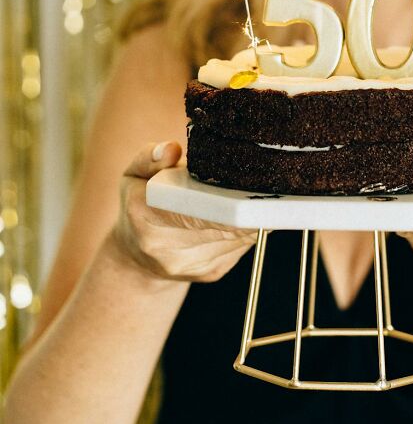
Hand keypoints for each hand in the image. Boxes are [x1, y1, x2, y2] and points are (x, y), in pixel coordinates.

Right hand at [110, 141, 257, 282]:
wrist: (137, 258)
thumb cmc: (139, 205)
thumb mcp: (134, 174)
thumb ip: (150, 157)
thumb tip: (172, 149)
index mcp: (144, 216)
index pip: (192, 209)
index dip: (226, 202)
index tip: (248, 189)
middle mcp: (165, 248)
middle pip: (222, 225)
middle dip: (246, 206)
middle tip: (266, 186)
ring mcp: (190, 266)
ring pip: (237, 237)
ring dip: (251, 216)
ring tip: (256, 196)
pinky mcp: (210, 273)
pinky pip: (241, 247)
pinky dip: (248, 229)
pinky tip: (244, 215)